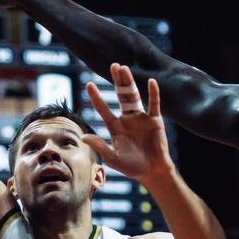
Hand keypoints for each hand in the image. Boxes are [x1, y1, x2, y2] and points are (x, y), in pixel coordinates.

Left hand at [82, 64, 172, 183]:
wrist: (153, 172)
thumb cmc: (132, 167)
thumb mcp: (113, 158)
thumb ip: (100, 147)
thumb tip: (83, 137)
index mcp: (115, 126)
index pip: (103, 108)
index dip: (96, 97)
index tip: (89, 84)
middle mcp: (127, 119)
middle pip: (120, 96)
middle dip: (117, 81)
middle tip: (114, 65)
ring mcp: (141, 118)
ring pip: (134, 96)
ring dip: (130, 83)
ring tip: (125, 68)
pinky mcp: (155, 120)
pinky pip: (154, 104)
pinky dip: (153, 93)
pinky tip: (151, 82)